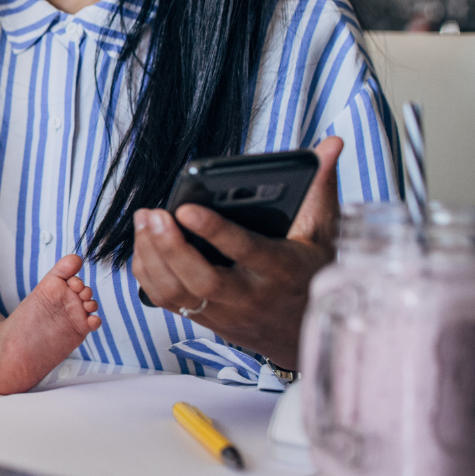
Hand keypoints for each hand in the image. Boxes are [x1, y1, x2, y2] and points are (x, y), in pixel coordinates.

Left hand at [130, 136, 342, 368]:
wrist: (300, 332)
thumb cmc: (308, 273)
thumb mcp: (322, 233)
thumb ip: (319, 187)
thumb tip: (331, 143)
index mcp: (281, 271)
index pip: (246, 251)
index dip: (215, 232)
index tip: (187, 208)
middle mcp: (250, 297)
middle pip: (203, 280)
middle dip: (172, 247)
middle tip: (153, 213)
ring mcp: (223, 313)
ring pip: (178, 293)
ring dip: (152, 256)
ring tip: (144, 219)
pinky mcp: (202, 319)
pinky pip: (166, 301)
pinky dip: (148, 272)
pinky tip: (143, 242)